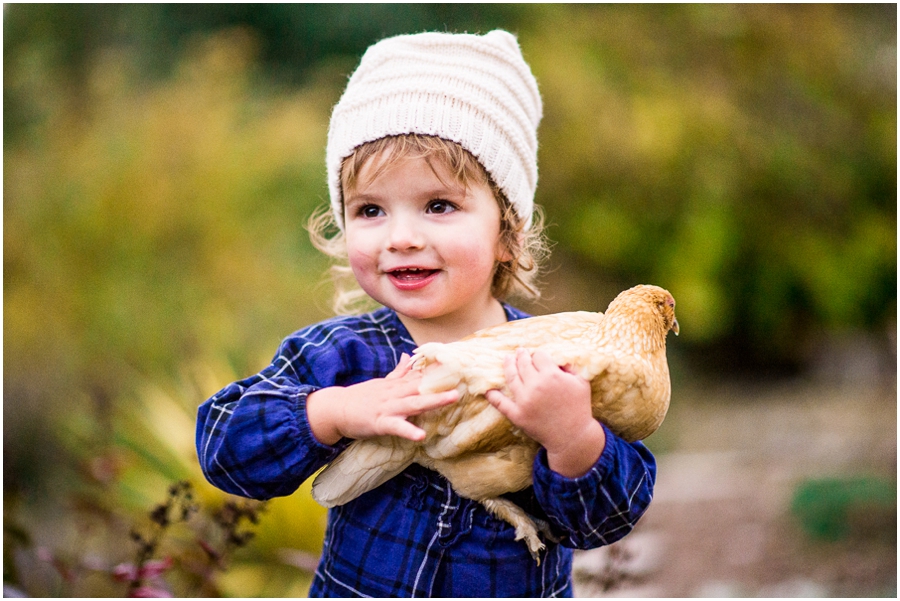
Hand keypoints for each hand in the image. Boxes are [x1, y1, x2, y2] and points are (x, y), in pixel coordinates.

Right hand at [307, 354, 457, 445]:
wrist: (336, 409)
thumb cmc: (360, 398)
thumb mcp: (381, 383)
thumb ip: (398, 372)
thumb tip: (408, 356)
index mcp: (397, 385)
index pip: (422, 374)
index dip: (441, 369)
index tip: (460, 362)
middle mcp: (395, 393)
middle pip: (423, 386)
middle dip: (444, 382)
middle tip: (465, 378)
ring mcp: (388, 407)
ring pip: (414, 403)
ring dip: (434, 400)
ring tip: (452, 398)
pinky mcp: (380, 422)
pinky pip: (396, 426)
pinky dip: (408, 430)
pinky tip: (421, 435)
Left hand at [485, 349, 604, 477]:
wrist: (573, 436)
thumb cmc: (579, 407)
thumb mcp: (581, 383)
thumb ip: (570, 367)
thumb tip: (557, 358)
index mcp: (552, 376)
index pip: (539, 356)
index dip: (539, 356)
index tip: (540, 358)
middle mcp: (536, 386)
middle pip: (523, 363)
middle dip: (521, 355)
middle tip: (519, 351)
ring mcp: (524, 400)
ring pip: (511, 377)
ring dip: (508, 365)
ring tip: (507, 359)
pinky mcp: (517, 415)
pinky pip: (501, 403)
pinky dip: (492, 396)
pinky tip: (487, 389)